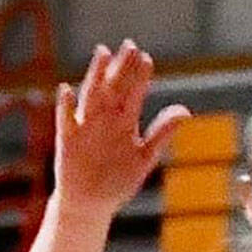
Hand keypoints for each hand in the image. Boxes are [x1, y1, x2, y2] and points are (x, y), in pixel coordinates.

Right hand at [54, 40, 190, 215]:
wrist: (90, 205)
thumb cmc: (117, 181)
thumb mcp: (144, 158)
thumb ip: (162, 133)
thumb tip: (186, 111)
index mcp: (124, 122)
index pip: (132, 93)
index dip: (139, 76)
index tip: (146, 58)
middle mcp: (104, 119)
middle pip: (113, 87)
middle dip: (121, 67)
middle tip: (131, 46)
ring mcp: (85, 127)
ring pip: (91, 96)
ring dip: (96, 75)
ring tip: (103, 53)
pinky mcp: (68, 140)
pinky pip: (65, 120)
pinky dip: (66, 106)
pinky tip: (67, 90)